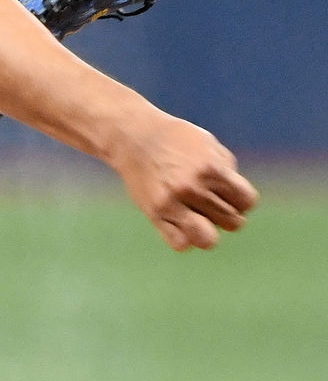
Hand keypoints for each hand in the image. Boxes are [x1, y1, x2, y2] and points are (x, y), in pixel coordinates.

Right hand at [109, 112, 258, 250]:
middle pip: (233, 222)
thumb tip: (239, 200)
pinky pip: (180, 243)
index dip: (241, 199)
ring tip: (198, 218)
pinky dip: (184, 237)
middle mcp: (192, 187)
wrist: (133, 136)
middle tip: (208, 201)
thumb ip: (227, 170)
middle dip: (225, 214)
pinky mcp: (155, 213)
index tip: (226, 192)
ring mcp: (172, 202)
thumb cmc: (175, 139)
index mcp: (210, 168)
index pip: (247, 202)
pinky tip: (179, 222)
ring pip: (208, 240)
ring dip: (208, 231)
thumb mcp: (207, 143)